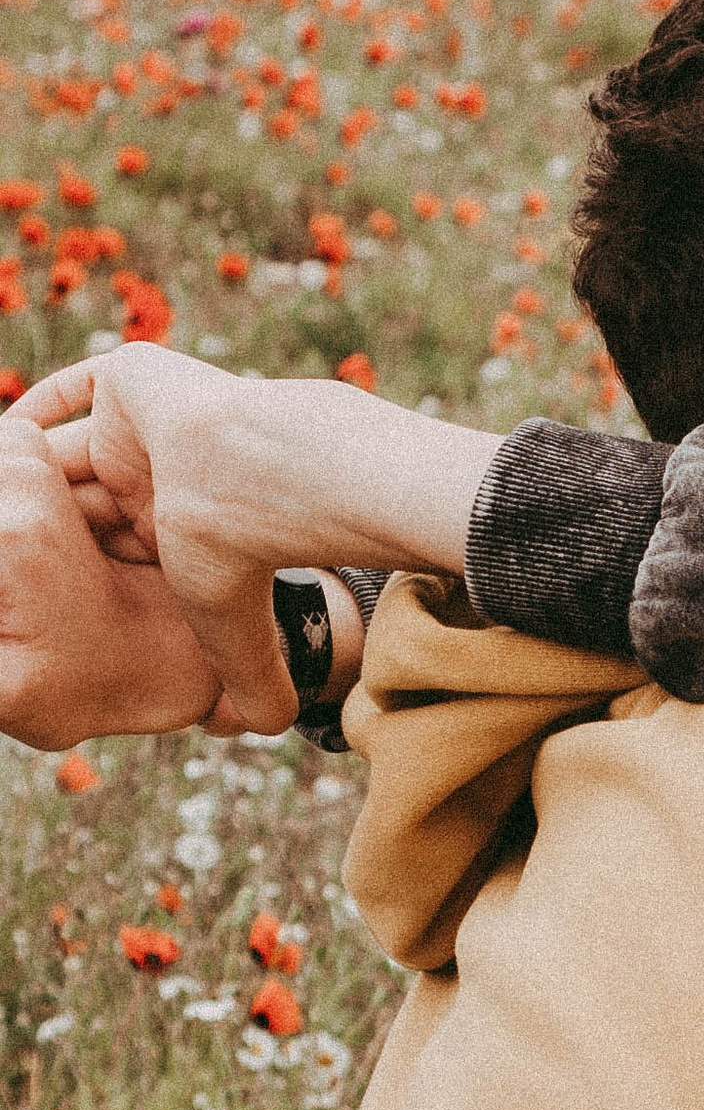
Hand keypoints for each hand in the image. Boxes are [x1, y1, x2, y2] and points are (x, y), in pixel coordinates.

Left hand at [16, 346, 495, 733]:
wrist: (270, 471)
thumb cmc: (239, 546)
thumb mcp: (221, 622)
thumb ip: (245, 672)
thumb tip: (262, 730)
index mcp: (176, 523)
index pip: (106, 539)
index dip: (70, 560)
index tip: (47, 591)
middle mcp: (161, 474)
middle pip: (81, 494)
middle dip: (45, 517)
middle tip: (12, 539)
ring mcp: (148, 426)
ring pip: (72, 447)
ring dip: (31, 467)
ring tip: (0, 495)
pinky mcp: (137, 380)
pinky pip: (76, 390)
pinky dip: (42, 406)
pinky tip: (10, 430)